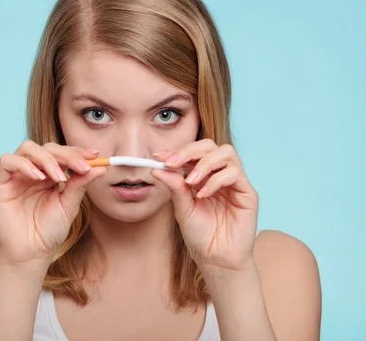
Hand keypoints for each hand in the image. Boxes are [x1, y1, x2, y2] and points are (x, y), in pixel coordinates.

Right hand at [0, 141, 105, 268]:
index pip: (62, 153)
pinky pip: (7, 161)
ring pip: (27, 148)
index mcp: (49, 175)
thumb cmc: (49, 231)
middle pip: (47, 148)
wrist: (31, 254)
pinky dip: (24, 165)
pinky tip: (38, 177)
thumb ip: (80, 183)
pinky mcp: (0, 183)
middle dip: (66, 154)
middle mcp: (32, 171)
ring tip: (59, 177)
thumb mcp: (69, 205)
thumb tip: (100, 167)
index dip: (77, 151)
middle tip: (81, 167)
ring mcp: (16, 176)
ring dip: (46, 158)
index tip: (94, 156)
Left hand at [151, 139, 258, 271]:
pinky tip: (203, 194)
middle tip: (172, 162)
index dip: (176, 151)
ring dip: (204, 163)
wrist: (215, 259)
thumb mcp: (182, 208)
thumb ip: (174, 187)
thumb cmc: (200, 235)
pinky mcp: (248, 193)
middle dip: (189, 151)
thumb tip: (157, 168)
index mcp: (202, 176)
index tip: (158, 157)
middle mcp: (219, 175)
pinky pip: (235, 174)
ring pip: (226, 153)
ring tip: (191, 181)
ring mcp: (235, 183)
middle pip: (210, 146)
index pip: (192, 154)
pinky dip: (216, 180)